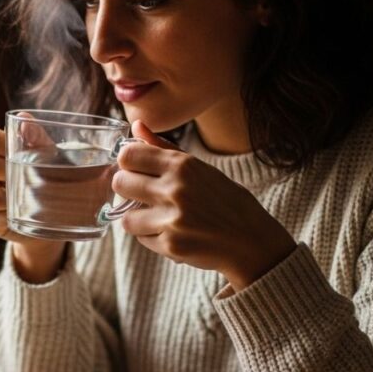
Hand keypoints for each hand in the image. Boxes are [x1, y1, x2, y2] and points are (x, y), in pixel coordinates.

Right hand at [0, 126, 65, 282]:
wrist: (47, 214)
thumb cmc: (43, 176)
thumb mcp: (45, 156)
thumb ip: (36, 137)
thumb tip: (25, 120)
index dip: (1, 143)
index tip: (21, 153)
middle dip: (8, 172)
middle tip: (29, 179)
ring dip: (11, 200)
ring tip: (25, 200)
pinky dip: (11, 217)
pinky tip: (20, 215)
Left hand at [113, 121, 296, 290]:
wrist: (252, 241)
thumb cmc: (225, 202)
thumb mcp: (200, 169)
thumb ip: (164, 149)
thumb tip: (136, 126)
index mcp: (182, 165)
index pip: (128, 155)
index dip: (127, 163)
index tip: (134, 170)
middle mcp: (175, 189)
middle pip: (120, 183)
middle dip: (127, 190)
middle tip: (140, 195)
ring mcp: (172, 219)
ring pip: (127, 217)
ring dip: (137, 219)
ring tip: (157, 218)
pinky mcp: (171, 245)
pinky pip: (142, 239)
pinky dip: (152, 237)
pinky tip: (170, 233)